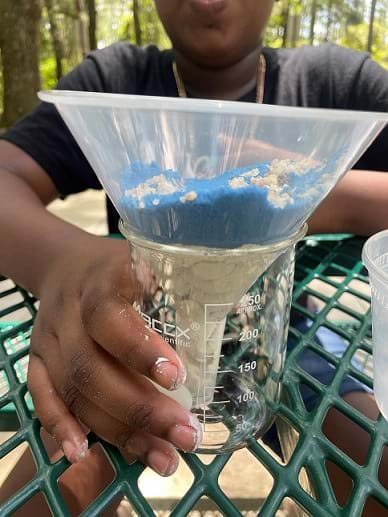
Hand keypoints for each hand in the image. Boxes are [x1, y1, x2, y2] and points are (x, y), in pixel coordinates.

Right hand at [27, 235, 200, 476]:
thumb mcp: (149, 260)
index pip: (109, 316)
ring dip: (116, 430)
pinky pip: (41, 396)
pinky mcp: (37, 358)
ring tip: (162, 458)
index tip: (177, 378)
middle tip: (184, 433)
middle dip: (139, 408)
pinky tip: (84, 453)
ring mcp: (49, 337)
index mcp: (101, 280)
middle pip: (91, 366)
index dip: (139, 350)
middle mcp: (69, 311)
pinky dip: (61, 427)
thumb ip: (181, 286)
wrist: (65, 263)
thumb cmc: (120, 268)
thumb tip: (236, 315)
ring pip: (74, 389)